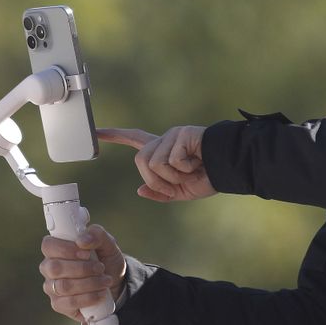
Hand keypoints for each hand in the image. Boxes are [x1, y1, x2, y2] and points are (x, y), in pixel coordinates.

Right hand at [40, 224, 124, 322]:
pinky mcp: (58, 304)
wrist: (115, 284)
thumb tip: (82, 240)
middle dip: (82, 268)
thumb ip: (97, 235)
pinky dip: (88, 298)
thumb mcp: (108, 244)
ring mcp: (52, 287)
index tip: (86, 253)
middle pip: (54, 268)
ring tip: (105, 281)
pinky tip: (100, 294)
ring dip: (89, 283)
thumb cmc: (106, 260)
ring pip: (63, 286)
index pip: (48, 245)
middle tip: (100, 268)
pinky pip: (68, 302)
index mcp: (56, 249)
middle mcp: (49, 268)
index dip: (66, 249)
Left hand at [98, 126, 218, 202]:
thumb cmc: (208, 178)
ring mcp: (172, 136)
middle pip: (141, 161)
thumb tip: (139, 190)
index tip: (96, 131)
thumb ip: (160, 192)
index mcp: (162, 151)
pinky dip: (184, 169)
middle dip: (155, 179)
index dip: (114, 135)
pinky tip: (197, 162)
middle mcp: (164, 140)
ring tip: (190, 172)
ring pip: (154, 163)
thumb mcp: (180, 192)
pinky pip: (171, 160)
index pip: (134, 139)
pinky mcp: (181, 134)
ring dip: (171, 176)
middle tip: (177, 184)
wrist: (229, 168)